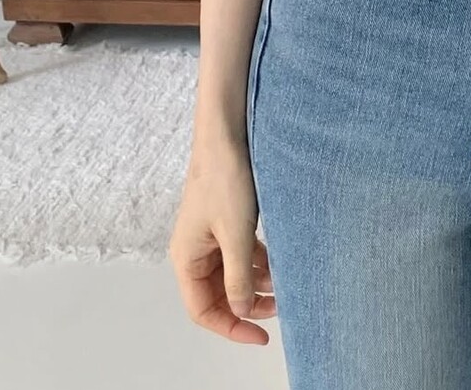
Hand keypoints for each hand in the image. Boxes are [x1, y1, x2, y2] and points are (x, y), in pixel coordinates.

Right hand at [168, 138, 276, 344]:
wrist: (227, 134)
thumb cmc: (225, 179)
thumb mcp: (235, 234)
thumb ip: (238, 277)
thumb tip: (243, 310)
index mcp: (186, 258)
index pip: (203, 310)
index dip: (231, 327)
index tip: (260, 335)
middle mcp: (195, 251)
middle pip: (218, 295)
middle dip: (247, 305)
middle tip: (279, 308)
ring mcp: (210, 235)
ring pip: (233, 274)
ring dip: (257, 282)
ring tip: (284, 282)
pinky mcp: (226, 220)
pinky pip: (241, 253)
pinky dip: (259, 261)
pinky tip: (278, 260)